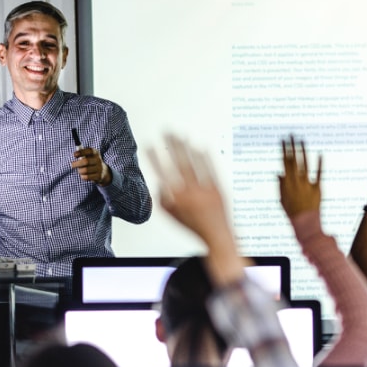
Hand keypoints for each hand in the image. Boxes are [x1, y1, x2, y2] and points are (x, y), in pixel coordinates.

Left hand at [71, 146, 112, 184]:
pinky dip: (82, 176)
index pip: (89, 151)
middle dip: (77, 163)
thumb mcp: (88, 156)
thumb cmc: (91, 162)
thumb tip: (75, 154)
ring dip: (80, 170)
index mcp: (95, 153)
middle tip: (72, 165)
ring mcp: (99, 168)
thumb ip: (82, 153)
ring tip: (80, 170)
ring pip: (85, 170)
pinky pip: (87, 177)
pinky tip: (83, 175)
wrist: (103, 172)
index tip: (74, 155)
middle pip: (86, 161)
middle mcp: (98, 160)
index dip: (81, 152)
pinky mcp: (99, 176)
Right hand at [146, 133, 232, 249]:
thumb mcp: (172, 216)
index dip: (153, 159)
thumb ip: (162, 200)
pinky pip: (211, 169)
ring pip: (194, 164)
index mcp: (177, 200)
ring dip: (186, 147)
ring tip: (180, 134)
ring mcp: (205, 190)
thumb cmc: (194, 226)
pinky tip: (200, 146)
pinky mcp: (218, 188)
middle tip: (165, 131)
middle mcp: (190, 194)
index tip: (149, 145)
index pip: (161, 175)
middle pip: (178, 164)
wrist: (217, 235)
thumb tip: (158, 184)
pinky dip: (205, 157)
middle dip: (171, 146)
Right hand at [278, 135, 321, 217]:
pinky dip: (319, 164)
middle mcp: (296, 182)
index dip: (283, 151)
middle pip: (293, 160)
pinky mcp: (317, 188)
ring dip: (303, 151)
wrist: (305, 224)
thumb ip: (280, 185)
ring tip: (302, 140)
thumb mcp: (282, 199)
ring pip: (305, 164)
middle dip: (292, 146)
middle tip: (291, 134)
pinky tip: (320, 154)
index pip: (284, 163)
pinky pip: (319, 174)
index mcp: (286, 184)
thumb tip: (277, 173)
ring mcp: (307, 184)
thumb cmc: (292, 213)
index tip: (282, 140)